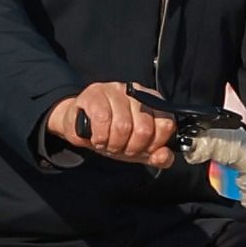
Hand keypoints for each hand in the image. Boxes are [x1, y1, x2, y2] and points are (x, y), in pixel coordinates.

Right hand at [47, 82, 176, 167]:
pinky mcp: (95, 93)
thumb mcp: (137, 149)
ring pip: (123, 126)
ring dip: (113, 144)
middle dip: (131, 148)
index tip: (142, 149)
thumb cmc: (112, 135)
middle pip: (144, 129)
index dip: (153, 144)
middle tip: (121, 148)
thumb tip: (164, 156)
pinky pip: (102, 120)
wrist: (80, 126)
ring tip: (107, 143)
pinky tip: (97, 137)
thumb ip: (156, 156)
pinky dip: (100, 137)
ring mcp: (116, 90)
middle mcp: (137, 92)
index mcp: (153, 103)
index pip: (166, 124)